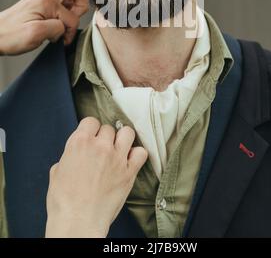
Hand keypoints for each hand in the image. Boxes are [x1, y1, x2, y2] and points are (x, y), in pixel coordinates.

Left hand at [0, 0, 88, 54]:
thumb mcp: (36, 34)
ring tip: (57, 26)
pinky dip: (61, 16)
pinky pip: (61, 4)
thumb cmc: (10, 35)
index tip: (63, 35)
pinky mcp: (41, 2)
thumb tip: (65, 27)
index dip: (71, 27)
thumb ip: (57, 28)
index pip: (74, 13)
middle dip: (78, 11)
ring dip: (69, 14)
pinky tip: (51, 25)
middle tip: (65, 24)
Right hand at [45, 117, 147, 237]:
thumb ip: (69, 157)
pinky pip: (141, 152)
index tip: (91, 137)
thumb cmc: (64, 201)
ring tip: (119, 149)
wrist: (78, 221)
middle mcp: (100, 146)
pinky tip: (130, 161)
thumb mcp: (57, 172)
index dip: (90, 129)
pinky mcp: (129, 172)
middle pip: (108, 128)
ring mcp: (117, 158)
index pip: (91, 121)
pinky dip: (137, 155)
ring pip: (127, 133)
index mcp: (79, 142)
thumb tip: (74, 156)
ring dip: (123, 139)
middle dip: (105, 137)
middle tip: (102, 150)